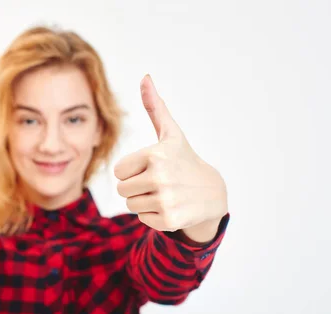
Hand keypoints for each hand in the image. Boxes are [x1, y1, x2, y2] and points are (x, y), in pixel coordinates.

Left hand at [114, 75, 227, 232]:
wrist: (212, 192)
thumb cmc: (184, 159)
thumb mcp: (170, 134)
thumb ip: (155, 107)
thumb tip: (145, 77)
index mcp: (155, 155)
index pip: (118, 171)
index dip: (131, 170)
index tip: (150, 167)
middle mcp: (160, 177)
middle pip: (122, 189)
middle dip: (136, 187)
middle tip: (157, 182)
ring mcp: (166, 200)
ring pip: (130, 205)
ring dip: (143, 201)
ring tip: (164, 193)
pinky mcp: (169, 220)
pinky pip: (142, 219)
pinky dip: (153, 215)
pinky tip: (170, 206)